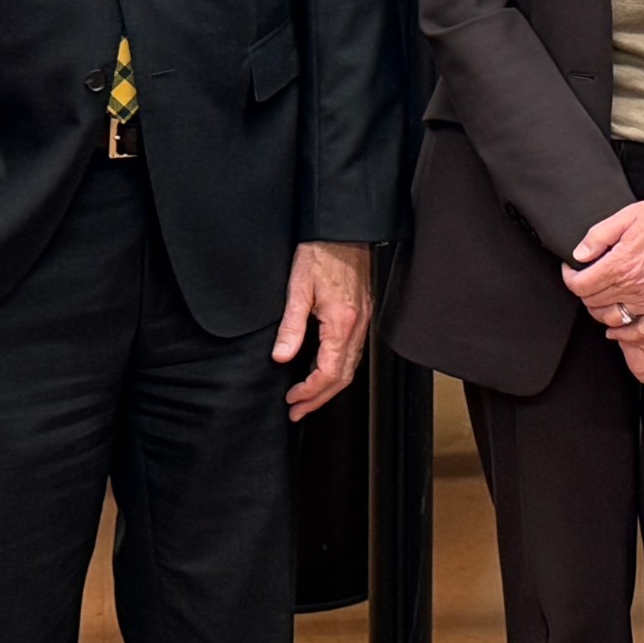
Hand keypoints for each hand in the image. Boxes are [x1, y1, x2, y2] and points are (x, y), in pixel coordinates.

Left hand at [273, 241, 372, 420]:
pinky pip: (352, 352)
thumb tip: (281, 356)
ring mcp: (362, 321)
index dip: (310, 391)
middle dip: (319, 399)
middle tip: (298, 410)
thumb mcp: (298, 289)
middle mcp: (357, 326)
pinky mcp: (360, 315)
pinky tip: (321, 370)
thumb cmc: (322, 253)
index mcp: (342, 322)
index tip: (292, 399)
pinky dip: (337, 369)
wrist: (343, 231)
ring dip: (328, 387)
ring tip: (307, 397)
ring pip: (350, 367)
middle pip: (343, 377)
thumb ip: (291, 326)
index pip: (329, 372)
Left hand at [563, 195, 643, 325]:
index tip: (571, 270)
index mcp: (621, 264)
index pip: (581, 285)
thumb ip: (598, 236)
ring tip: (599, 297)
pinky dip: (625, 334)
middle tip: (586, 279)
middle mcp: (634, 287)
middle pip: (593, 302)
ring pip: (612, 318)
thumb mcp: (627, 215)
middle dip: (584, 290)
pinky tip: (616, 329)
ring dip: (599, 311)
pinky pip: (642, 332)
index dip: (570, 277)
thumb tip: (579, 255)